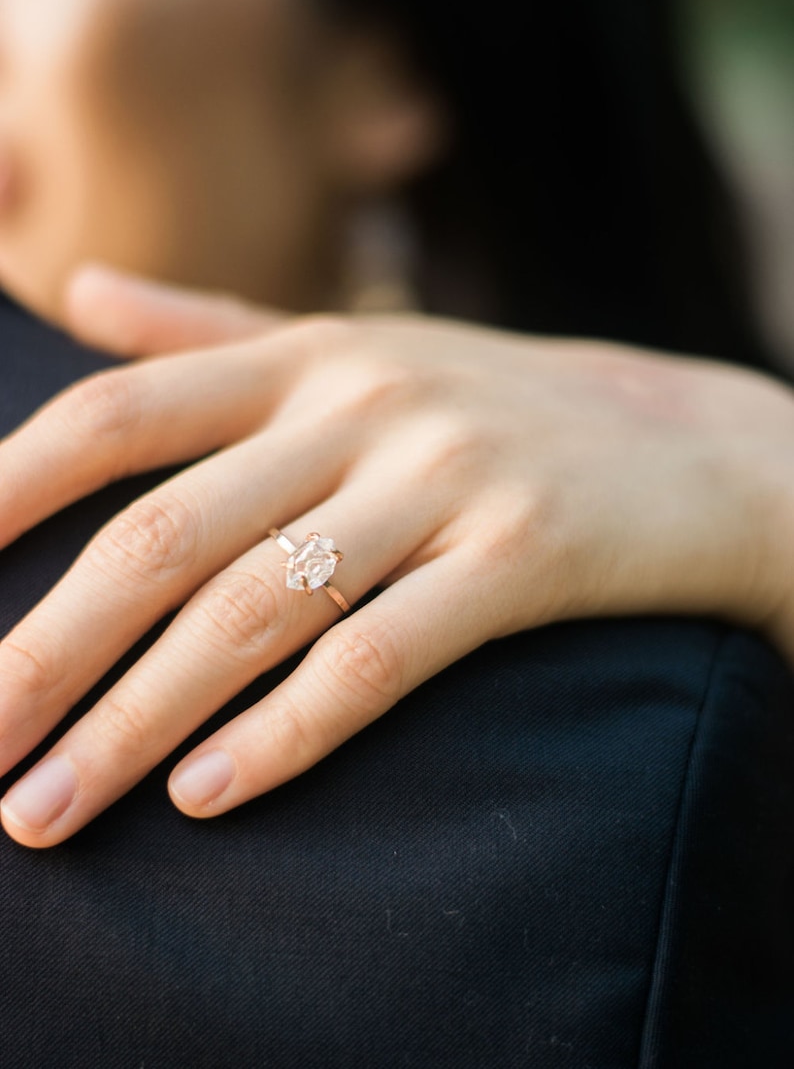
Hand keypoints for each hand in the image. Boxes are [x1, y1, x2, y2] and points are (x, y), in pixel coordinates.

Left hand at [1, 267, 792, 847]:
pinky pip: (381, 657)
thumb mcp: (361, 349)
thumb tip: (81, 295)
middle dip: (49, 652)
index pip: (123, 415)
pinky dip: (287, 734)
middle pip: (164, 536)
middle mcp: (366, 406)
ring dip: (138, 723)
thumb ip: (216, 332)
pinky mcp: (524, 553)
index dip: (9, 490)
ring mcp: (447, 478)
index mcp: (312, 357)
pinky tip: (209, 797)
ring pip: (256, 611)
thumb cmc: (509, 408)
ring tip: (52, 808)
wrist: (695, 447)